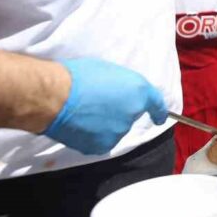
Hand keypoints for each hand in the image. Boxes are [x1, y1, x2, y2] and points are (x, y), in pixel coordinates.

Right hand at [43, 59, 166, 154]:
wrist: (56, 96)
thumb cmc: (77, 76)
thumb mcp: (109, 71)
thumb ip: (121, 86)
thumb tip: (120, 95)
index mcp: (139, 91)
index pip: (156, 104)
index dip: (159, 112)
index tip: (160, 119)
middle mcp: (133, 113)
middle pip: (129, 116)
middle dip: (117, 112)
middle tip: (96, 103)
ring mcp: (118, 132)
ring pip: (114, 130)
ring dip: (103, 125)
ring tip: (84, 113)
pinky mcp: (102, 146)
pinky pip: (99, 141)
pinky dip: (91, 136)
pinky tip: (78, 125)